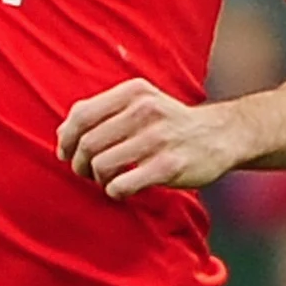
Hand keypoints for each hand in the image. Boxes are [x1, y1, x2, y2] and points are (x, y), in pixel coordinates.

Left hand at [58, 80, 247, 196]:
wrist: (222, 135)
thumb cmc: (171, 122)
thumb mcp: (142, 102)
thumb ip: (103, 111)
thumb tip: (62, 135)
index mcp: (133, 92)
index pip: (81, 115)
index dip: (66, 139)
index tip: (67, 154)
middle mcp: (145, 111)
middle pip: (88, 143)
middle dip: (79, 164)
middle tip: (87, 173)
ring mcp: (158, 139)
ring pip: (102, 165)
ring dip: (97, 180)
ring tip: (107, 182)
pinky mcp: (169, 166)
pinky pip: (122, 185)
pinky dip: (114, 192)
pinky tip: (122, 190)